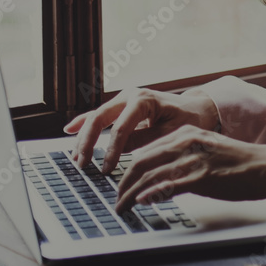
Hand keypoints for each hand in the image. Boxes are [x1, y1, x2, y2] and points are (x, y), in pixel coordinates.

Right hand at [63, 88, 219, 171]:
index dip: (112, 150)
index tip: (107, 169)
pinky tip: (69, 130)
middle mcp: (130, 95)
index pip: (121, 128)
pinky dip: (84, 123)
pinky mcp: (121, 107)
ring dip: (84, 137)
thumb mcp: (171, 133)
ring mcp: (124, 99)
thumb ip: (146, 141)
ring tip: (76, 158)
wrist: (196, 108)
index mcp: (143, 100)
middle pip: (99, 118)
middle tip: (82, 164)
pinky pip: (99, 115)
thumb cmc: (188, 120)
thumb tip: (121, 153)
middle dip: (88, 142)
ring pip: (96, 117)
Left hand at [114, 125, 265, 212]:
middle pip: (141, 162)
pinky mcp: (202, 177)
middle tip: (115, 199)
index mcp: (186, 134)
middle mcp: (186, 143)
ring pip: (150, 175)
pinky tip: (140, 202)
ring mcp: (193, 159)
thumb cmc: (242, 164)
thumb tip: (162, 178)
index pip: (146, 150)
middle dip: (122, 183)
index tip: (121, 184)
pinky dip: (150, 194)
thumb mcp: (208, 151)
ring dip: (130, 194)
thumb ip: (185, 158)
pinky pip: (168, 185)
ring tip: (121, 207)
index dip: (128, 169)